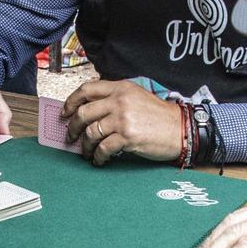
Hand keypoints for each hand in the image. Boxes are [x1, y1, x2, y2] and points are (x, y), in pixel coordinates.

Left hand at [64, 79, 183, 165]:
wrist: (181, 129)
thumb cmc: (159, 117)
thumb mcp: (137, 97)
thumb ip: (115, 98)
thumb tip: (90, 111)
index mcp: (121, 88)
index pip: (87, 89)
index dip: (71, 101)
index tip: (65, 113)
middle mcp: (120, 100)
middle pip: (84, 112)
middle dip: (72, 127)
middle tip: (70, 137)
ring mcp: (123, 118)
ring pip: (90, 132)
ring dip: (85, 146)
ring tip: (87, 152)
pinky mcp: (127, 137)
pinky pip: (103, 148)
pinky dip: (98, 156)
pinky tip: (99, 160)